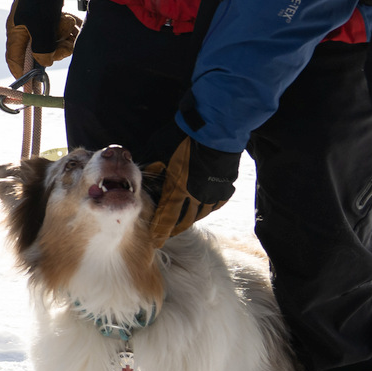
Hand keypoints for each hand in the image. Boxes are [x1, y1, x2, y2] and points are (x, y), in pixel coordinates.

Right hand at [6, 0, 80, 78]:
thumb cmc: (40, 0)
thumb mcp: (40, 27)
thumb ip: (41, 49)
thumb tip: (45, 62)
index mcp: (16, 35)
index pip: (15, 60)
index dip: (23, 72)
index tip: (34, 81)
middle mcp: (25, 32)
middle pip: (40, 53)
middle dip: (56, 50)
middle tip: (66, 45)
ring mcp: (38, 26)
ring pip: (53, 42)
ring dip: (64, 36)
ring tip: (68, 23)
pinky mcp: (49, 20)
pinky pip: (59, 32)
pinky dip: (67, 28)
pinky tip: (71, 20)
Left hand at [151, 118, 240, 243]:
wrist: (216, 129)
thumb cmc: (183, 137)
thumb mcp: (159, 150)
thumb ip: (152, 166)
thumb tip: (145, 174)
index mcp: (178, 189)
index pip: (166, 217)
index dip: (160, 230)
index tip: (155, 241)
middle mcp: (197, 196)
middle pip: (184, 219)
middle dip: (174, 229)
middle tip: (168, 235)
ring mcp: (213, 192)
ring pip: (201, 213)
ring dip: (190, 218)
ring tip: (183, 223)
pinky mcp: (226, 186)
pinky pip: (215, 203)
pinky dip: (207, 207)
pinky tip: (202, 207)